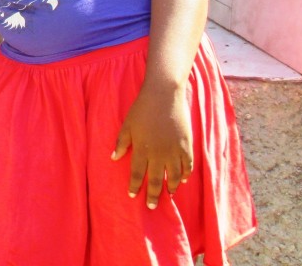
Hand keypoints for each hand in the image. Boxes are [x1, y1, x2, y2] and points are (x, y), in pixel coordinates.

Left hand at [111, 83, 193, 208]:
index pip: (137, 174)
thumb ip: (121, 143)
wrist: (164, 96)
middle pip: (156, 180)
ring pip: (174, 176)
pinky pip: (187, 166)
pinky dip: (185, 175)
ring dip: (170, 187)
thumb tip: (114, 158)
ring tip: (168, 194)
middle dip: (153, 195)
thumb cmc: (142, 109)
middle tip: (152, 206)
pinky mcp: (186, 146)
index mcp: (142, 149)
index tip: (133, 195)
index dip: (135, 186)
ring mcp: (174, 151)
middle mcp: (158, 154)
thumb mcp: (127, 125)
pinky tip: (182, 180)